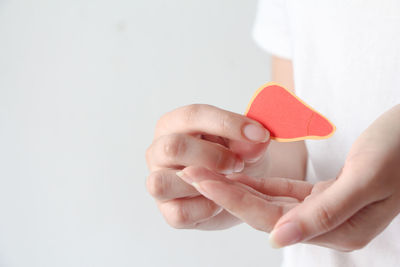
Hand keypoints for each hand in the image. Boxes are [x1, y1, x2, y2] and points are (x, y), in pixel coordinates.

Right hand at [145, 104, 269, 229]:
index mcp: (174, 124)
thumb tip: (257, 140)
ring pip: (163, 183)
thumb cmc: (235, 154)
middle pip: (173, 147)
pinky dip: (206, 209)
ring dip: (202, 184)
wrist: (240, 183)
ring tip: (228, 183)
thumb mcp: (245, 142)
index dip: (226, 123)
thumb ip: (248, 141)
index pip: (192, 116)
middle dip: (212, 157)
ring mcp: (157, 182)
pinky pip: (179, 213)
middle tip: (239, 164)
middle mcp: (159, 151)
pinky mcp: (167, 212)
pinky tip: (222, 202)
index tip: (259, 134)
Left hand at [178, 105, 399, 249]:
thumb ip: (325, 213)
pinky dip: (259, 181)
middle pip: (264, 212)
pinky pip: (283, 190)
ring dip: (237, 186)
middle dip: (225, 192)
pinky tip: (236, 174)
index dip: (233, 200)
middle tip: (190, 173)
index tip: (201, 181)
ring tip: (205, 171)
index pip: (272, 219)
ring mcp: (324, 209)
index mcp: (339, 229)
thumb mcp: (368, 178)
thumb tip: (276, 239)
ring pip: (270, 201)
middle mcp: (328, 225)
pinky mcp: (323, 192)